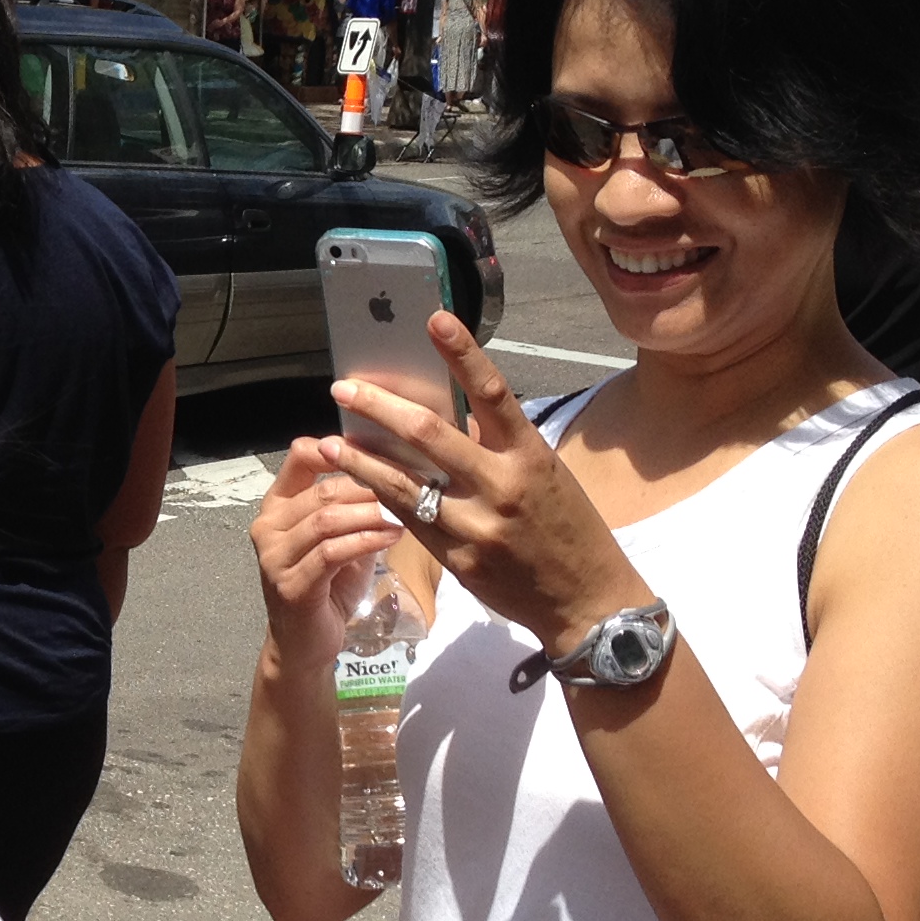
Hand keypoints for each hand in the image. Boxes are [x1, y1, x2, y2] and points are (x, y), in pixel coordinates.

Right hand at [250, 436, 400, 667]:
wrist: (305, 644)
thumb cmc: (328, 589)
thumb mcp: (342, 540)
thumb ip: (356, 508)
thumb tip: (401, 471)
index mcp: (277, 507)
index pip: (299, 458)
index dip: (337, 447)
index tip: (379, 452)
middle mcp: (268, 527)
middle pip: (322, 491)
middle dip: (369, 487)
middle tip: (410, 487)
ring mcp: (274, 557)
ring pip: (326, 520)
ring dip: (371, 513)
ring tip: (406, 512)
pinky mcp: (290, 585)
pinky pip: (331, 553)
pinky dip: (366, 540)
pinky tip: (393, 535)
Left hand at [322, 310, 650, 660]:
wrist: (588, 600)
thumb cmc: (567, 528)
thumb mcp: (545, 476)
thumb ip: (498, 446)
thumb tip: (453, 415)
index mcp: (530, 455)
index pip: (493, 392)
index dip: (463, 353)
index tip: (434, 320)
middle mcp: (502, 485)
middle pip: (429, 434)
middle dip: (379, 407)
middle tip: (343, 389)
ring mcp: (477, 525)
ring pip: (403, 483)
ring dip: (361, 460)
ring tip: (331, 442)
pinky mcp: (459, 559)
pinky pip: (408, 522)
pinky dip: (381, 499)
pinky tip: (357, 486)